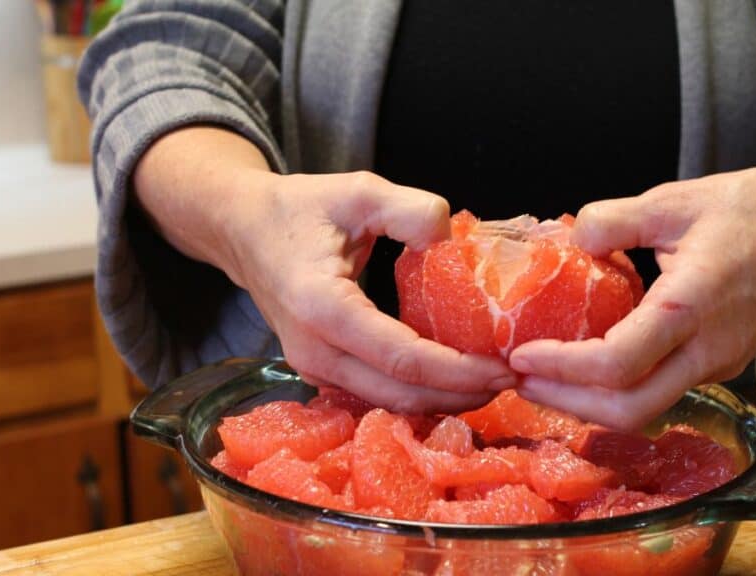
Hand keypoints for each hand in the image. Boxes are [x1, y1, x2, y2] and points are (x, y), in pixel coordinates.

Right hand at [134, 128, 515, 412]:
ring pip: (388, 403)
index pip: (401, 357)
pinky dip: (417, 394)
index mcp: (321, 306)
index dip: (458, 370)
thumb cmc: (299, 209)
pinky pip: (375, 395)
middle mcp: (313, 350)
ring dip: (442, 400)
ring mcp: (313, 368)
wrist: (244, 232)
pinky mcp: (320, 372)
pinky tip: (454, 380)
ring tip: (491, 383)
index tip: (503, 367)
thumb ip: (408, 208)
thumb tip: (450, 238)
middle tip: (511, 380)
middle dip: (460, 394)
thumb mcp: (357, 191)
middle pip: (398, 394)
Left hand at [509, 146, 755, 429]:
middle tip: (519, 378)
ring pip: (645, 409)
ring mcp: (718, 362)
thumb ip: (616, 218)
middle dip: (566, 402)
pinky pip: (660, 392)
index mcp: (694, 303)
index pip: (619, 363)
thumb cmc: (754, 207)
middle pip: (629, 409)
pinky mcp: (719, 364)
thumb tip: (571, 236)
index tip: (521, 354)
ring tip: (540, 375)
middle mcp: (709, 347)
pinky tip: (582, 365)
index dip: (564, 368)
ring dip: (587, 402)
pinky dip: (613, 390)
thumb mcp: (676, 199)